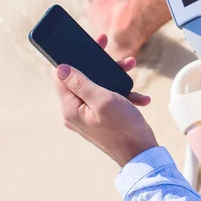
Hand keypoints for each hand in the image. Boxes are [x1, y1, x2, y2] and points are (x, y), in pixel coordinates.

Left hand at [52, 34, 157, 166]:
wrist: (142, 154)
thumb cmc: (123, 128)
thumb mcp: (103, 100)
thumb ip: (80, 83)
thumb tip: (59, 68)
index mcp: (71, 108)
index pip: (61, 76)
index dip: (72, 58)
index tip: (87, 45)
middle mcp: (76, 112)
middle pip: (81, 79)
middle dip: (99, 65)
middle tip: (109, 48)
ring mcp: (89, 116)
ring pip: (98, 87)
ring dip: (115, 77)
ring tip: (130, 67)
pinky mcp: (102, 119)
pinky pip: (109, 100)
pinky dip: (122, 95)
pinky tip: (139, 97)